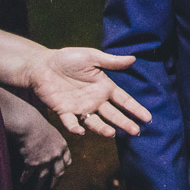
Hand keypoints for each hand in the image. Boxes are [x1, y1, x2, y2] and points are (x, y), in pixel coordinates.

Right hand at [15, 113, 71, 189]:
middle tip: (51, 188)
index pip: (67, 161)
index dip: (64, 168)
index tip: (60, 173)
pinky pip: (28, 175)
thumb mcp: (53, 134)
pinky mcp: (32, 163)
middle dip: (55, 182)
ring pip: (43, 178)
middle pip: (59, 173)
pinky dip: (25, 180)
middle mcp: (56, 155)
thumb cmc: (39, 126)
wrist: (28, 125)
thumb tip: (53, 152)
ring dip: (39, 186)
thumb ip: (55, 144)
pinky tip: (23, 182)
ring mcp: (45, 160)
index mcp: (63, 147)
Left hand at [26, 48, 151, 136]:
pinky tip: (80, 130)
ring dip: (103, 129)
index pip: (124, 100)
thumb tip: (133, 59)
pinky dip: (75, 127)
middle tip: (136, 132)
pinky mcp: (64, 111)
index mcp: (104, 87)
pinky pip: (71, 122)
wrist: (42, 65)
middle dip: (125, 123)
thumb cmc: (67, 58)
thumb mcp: (91, 57)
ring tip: (111, 133)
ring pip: (95, 122)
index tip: (148, 118)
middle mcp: (95, 100)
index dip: (135, 109)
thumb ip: (111, 61)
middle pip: (114, 114)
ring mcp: (80, 107)